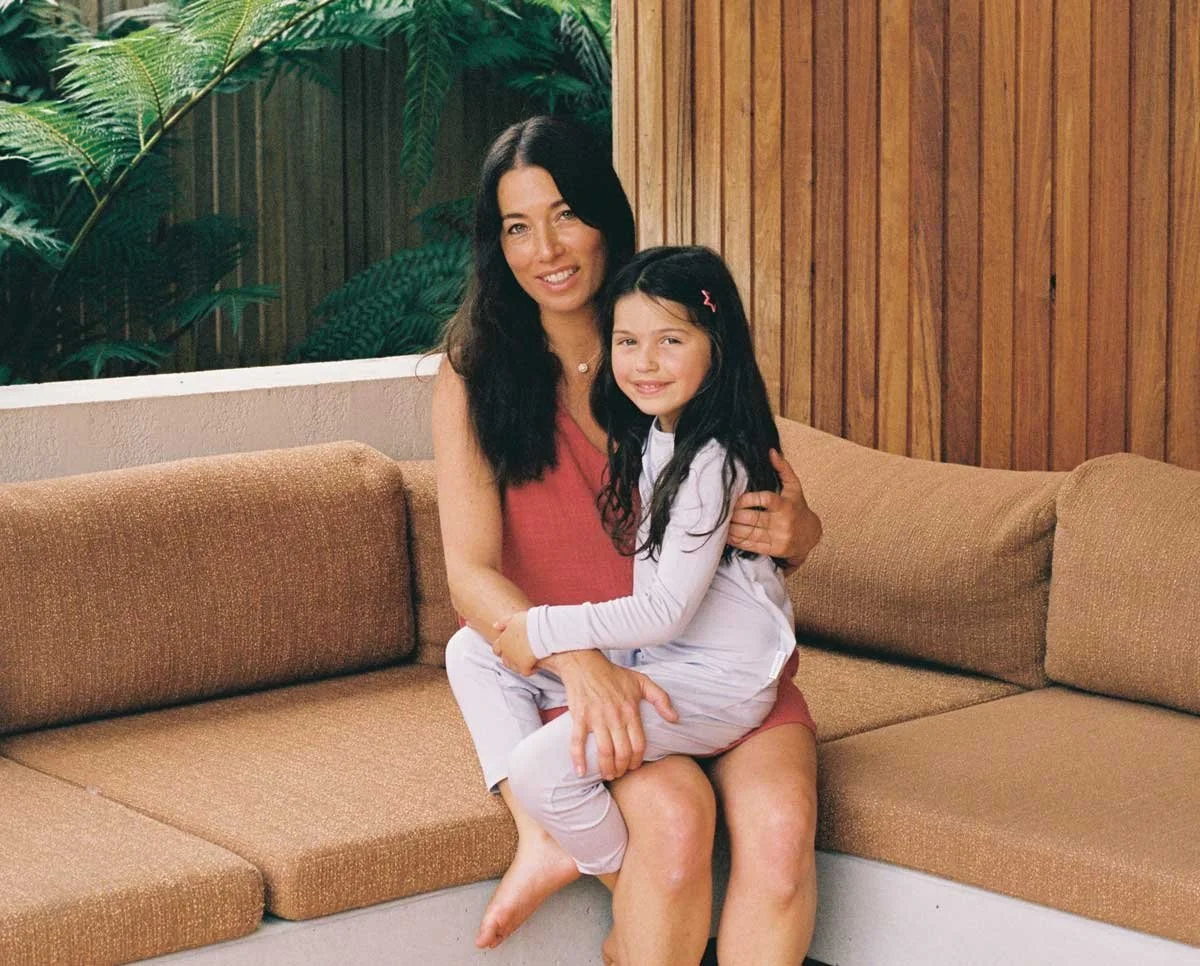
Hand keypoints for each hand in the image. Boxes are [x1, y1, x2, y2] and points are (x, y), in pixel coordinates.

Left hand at [492, 611, 536, 675]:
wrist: (542, 629)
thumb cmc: (530, 622)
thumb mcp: (515, 618)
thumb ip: (504, 623)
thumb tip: (495, 626)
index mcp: (502, 640)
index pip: (496, 649)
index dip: (503, 649)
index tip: (511, 647)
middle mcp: (506, 652)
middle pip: (505, 660)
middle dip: (512, 658)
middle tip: (522, 654)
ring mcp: (514, 660)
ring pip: (514, 667)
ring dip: (520, 664)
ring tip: (530, 659)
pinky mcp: (524, 666)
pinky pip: (526, 672)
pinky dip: (531, 669)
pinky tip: (536, 665)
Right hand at [544, 650, 677, 779]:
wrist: (585, 664)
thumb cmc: (614, 674)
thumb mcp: (642, 681)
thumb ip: (661, 699)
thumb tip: (675, 719)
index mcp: (630, 711)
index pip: (638, 744)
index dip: (637, 760)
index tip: (634, 766)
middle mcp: (615, 717)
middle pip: (622, 752)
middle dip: (622, 768)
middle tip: (620, 774)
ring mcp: (596, 718)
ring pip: (603, 751)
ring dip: (606, 768)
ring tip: (607, 775)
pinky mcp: (579, 718)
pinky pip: (577, 742)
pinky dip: (578, 759)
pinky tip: (581, 772)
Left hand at [729, 448, 822, 567]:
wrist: (810, 534)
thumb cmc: (798, 506)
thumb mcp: (794, 486)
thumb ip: (783, 468)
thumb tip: (771, 451)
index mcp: (786, 505)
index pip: (765, 500)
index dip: (747, 499)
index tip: (735, 499)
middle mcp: (783, 522)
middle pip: (753, 519)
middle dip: (734, 516)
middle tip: (722, 511)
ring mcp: (778, 538)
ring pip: (750, 534)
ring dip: (732, 529)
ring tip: (721, 523)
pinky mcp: (774, 549)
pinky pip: (751, 546)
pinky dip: (737, 541)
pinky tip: (728, 536)